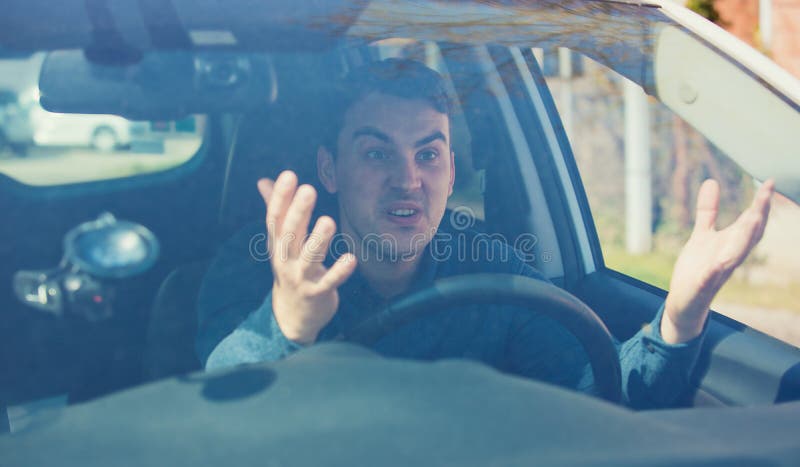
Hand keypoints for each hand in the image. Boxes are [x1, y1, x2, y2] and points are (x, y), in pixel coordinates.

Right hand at [258, 171, 356, 343]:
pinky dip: (339, 272)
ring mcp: (301, 278)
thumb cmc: (290, 269)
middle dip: (298, 212)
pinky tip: (352, 259)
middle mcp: (285, 260)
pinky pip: (329, 282)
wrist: (292, 317)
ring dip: (318, 239)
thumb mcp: (279, 242)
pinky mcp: (318, 293)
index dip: (280, 197)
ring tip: (328, 221)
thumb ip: (276, 210)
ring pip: (308, 257)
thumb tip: (263, 181)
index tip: (289, 175)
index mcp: (277, 245)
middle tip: (308, 189)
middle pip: (290, 234)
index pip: (275, 218)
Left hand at [661, 179, 773, 343]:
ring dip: (744, 239)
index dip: (761, 204)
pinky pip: (708, 280)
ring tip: (751, 219)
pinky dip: (712, 273)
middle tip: (766, 196)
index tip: (769, 182)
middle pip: (749, 237)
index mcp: (731, 244)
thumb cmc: (697, 267)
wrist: (684, 301)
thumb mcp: (702, 235)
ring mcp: (716, 273)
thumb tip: (712, 181)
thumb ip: (707, 211)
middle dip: (758, 217)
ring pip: (735, 257)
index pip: (751, 222)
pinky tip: (713, 265)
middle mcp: (729, 257)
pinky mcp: (700, 287)